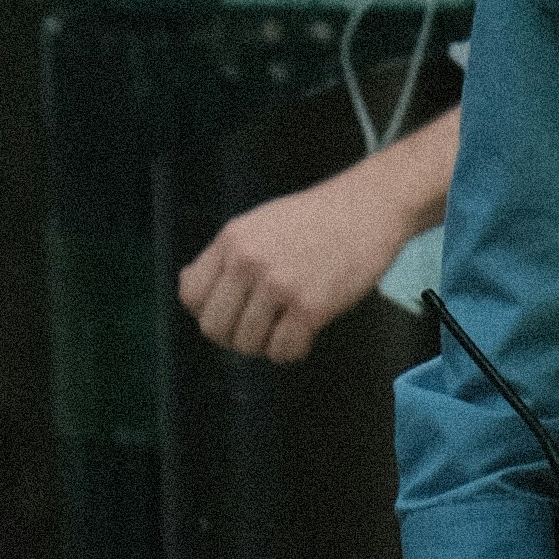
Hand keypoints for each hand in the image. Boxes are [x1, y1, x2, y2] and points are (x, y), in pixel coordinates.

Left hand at [178, 177, 407, 365]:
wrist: (369, 208)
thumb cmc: (318, 217)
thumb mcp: (260, 223)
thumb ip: (227, 255)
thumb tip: (190, 288)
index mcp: (233, 239)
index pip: (191, 295)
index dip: (207, 311)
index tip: (229, 312)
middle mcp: (249, 261)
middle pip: (214, 327)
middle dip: (233, 336)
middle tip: (257, 328)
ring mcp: (279, 285)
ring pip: (247, 344)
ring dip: (266, 344)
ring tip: (285, 326)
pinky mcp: (311, 307)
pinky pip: (283, 351)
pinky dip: (291, 351)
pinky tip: (303, 332)